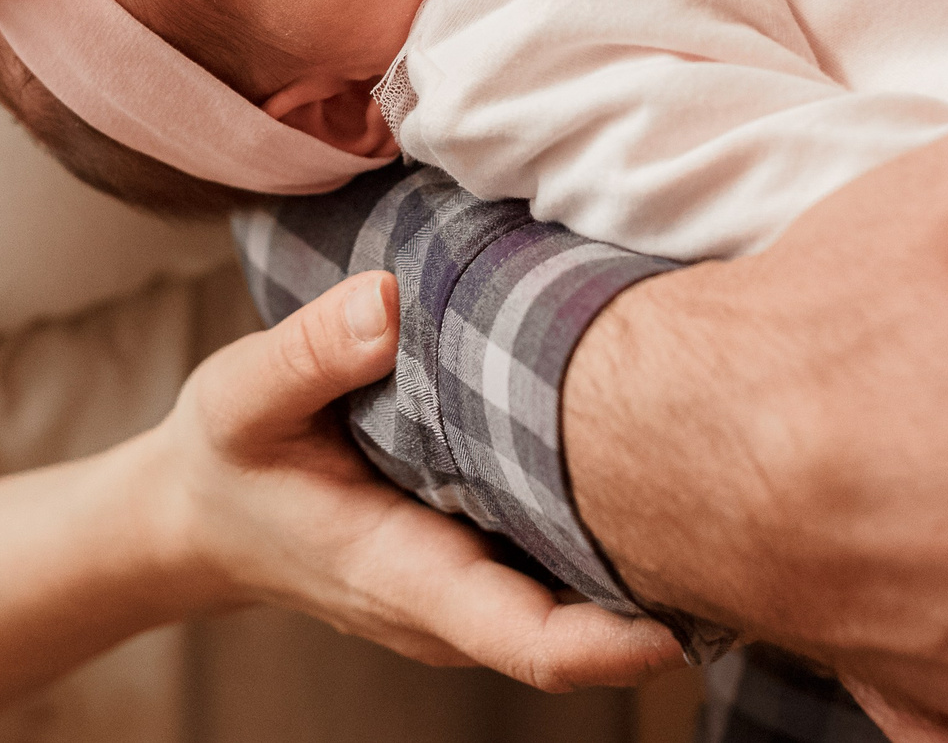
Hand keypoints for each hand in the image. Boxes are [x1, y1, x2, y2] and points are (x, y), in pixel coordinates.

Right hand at [155, 270, 680, 691]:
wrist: (201, 514)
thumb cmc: (228, 457)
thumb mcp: (240, 397)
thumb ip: (310, 353)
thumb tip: (388, 304)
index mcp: (406, 577)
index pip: (534, 643)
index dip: (620, 640)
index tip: (692, 602)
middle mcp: (456, 604)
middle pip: (591, 626)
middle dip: (670, 578)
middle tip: (746, 492)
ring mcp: (475, 589)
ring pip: (589, 594)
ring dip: (651, 548)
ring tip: (721, 458)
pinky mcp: (485, 559)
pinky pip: (567, 561)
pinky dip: (614, 520)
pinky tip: (658, 450)